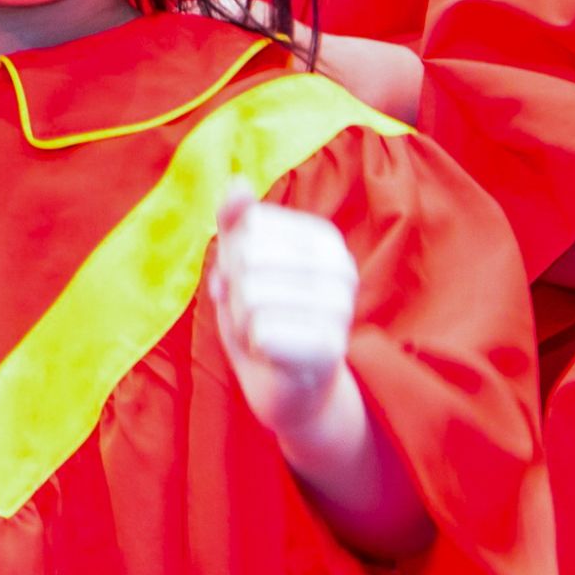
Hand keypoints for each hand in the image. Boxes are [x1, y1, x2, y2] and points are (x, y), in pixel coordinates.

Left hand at [209, 190, 362, 443]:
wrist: (293, 391)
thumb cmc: (264, 320)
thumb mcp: (241, 267)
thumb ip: (236, 224)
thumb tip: (236, 182)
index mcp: (324, 238)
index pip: (248, 229)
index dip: (233, 262)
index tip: (254, 286)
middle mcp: (341, 267)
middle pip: (247, 261)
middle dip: (235, 295)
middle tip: (256, 317)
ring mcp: (340, 307)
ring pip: (251, 298)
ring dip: (242, 323)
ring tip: (264, 336)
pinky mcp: (330, 347)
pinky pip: (262, 333)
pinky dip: (254, 347)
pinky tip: (272, 355)